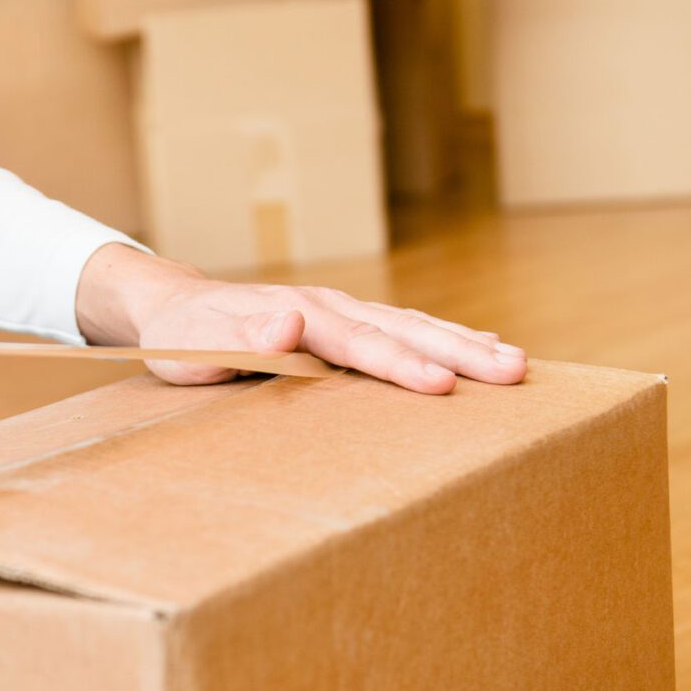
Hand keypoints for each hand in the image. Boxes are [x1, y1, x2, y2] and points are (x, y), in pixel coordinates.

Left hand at [75, 244, 526, 393]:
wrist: (176, 308)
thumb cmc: (183, 338)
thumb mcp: (195, 346)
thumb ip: (239, 340)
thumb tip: (286, 325)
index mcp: (296, 315)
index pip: (357, 345)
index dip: (400, 365)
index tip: (441, 383)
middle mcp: (327, 307)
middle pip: (401, 328)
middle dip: (458, 351)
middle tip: (512, 371)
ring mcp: (340, 311)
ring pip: (412, 324)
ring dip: (463, 342)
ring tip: (515, 363)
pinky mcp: (345, 323)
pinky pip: (403, 328)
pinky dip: (445, 337)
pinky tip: (481, 348)